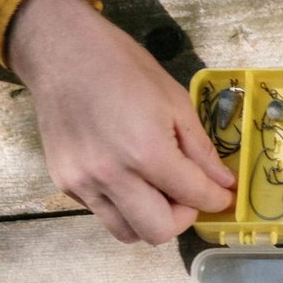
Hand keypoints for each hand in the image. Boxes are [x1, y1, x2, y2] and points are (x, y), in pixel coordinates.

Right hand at [8, 0, 235, 244]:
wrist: (59, 50)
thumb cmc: (122, 67)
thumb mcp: (175, 101)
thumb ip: (200, 149)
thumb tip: (223, 183)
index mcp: (145, 152)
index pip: (193, 197)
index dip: (216, 200)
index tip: (222, 195)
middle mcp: (112, 176)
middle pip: (158, 232)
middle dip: (182, 218)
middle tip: (186, 193)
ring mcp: (83, 183)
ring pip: (127, 232)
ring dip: (150, 219)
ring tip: (156, 189)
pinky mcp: (64, 183)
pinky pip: (103, 213)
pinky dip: (123, 205)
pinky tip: (126, 175)